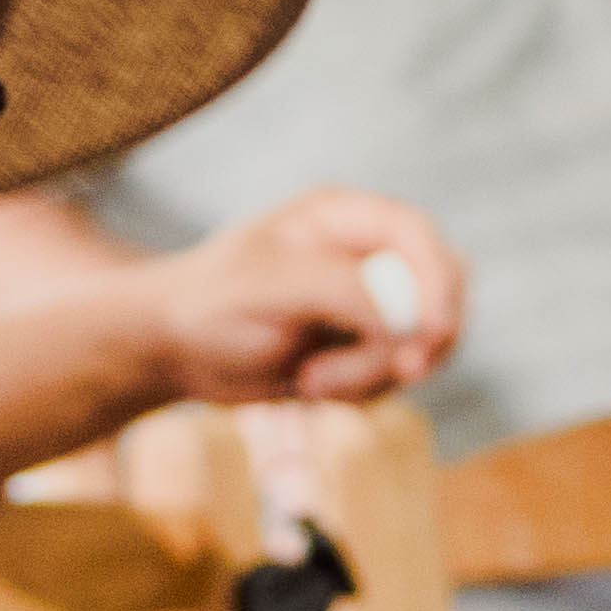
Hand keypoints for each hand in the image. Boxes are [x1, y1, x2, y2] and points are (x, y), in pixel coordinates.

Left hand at [150, 189, 462, 406]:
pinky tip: (308, 385)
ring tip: (309, 379)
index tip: (431, 332)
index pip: (417, 236)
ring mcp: (366, 304)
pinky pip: (392, 377)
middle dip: (418, 340)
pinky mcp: (360, 348)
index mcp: (341, 218)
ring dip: (373, 375)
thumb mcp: (266, 287)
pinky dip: (360, 393)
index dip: (437, 281)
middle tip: (397, 373)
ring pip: (418, 344)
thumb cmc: (206, 303)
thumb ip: (338, 290)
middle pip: (437, 291)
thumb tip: (406, 317)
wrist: (173, 350)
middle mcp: (364, 256)